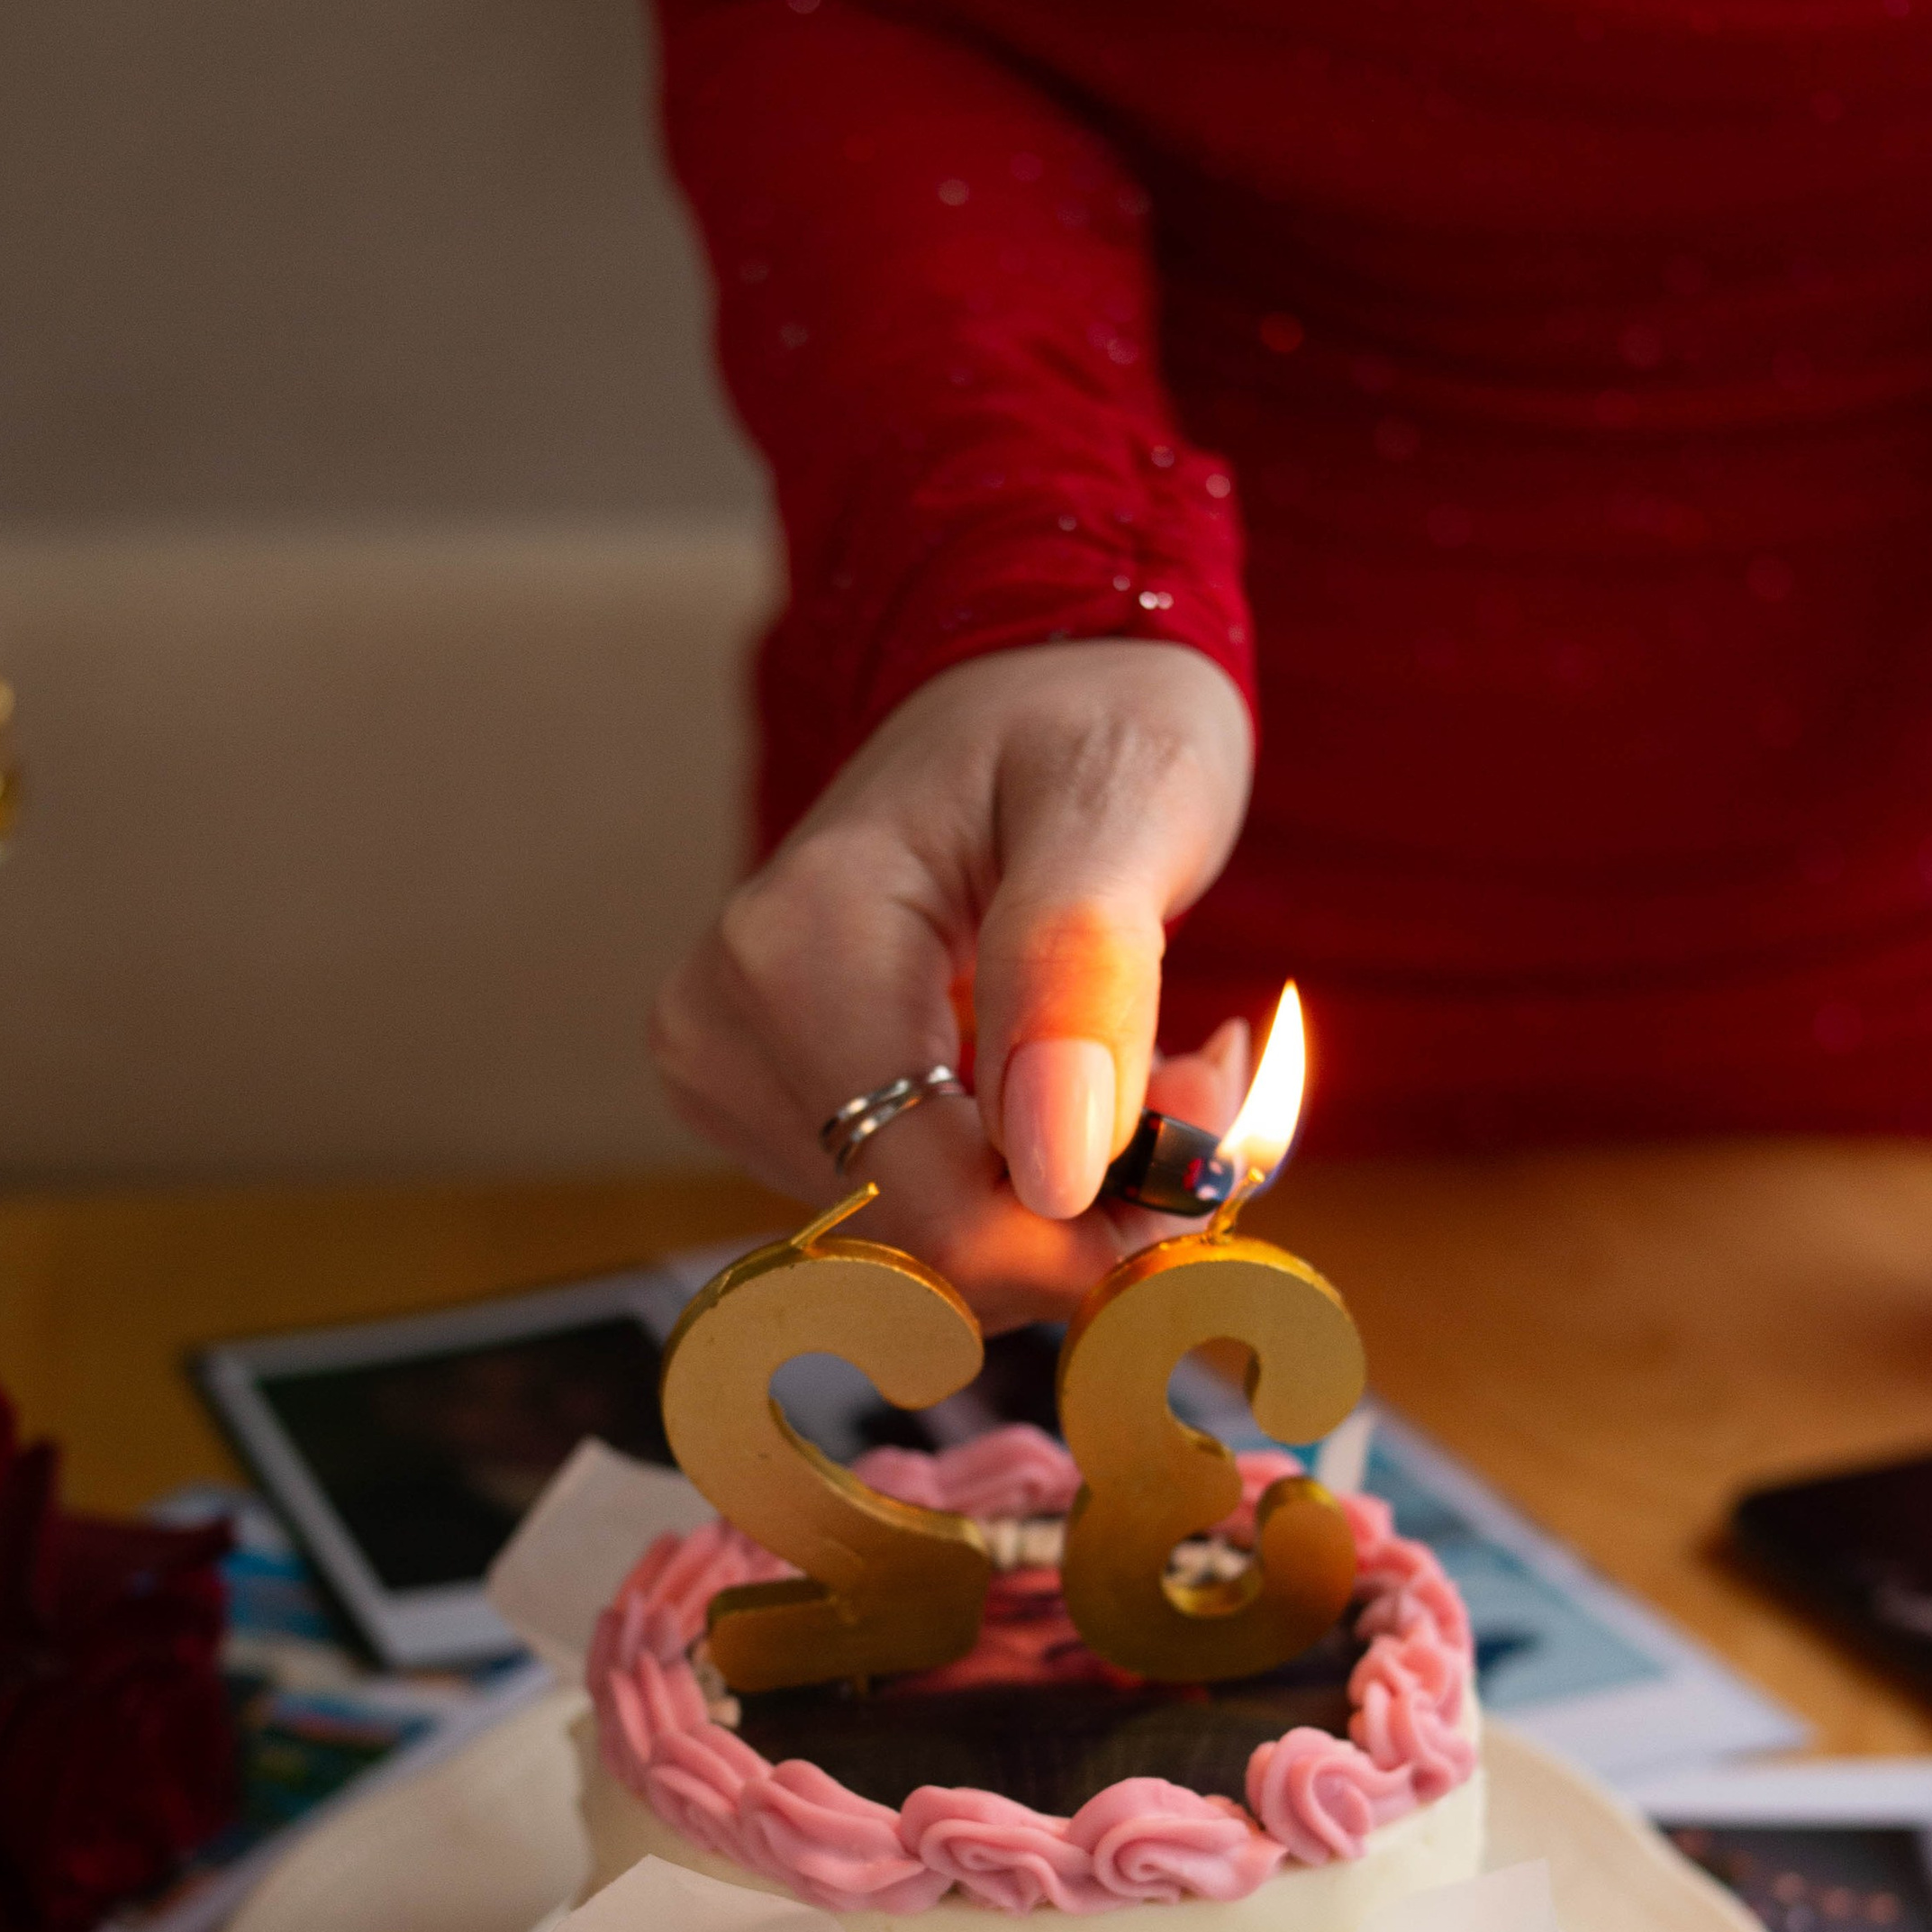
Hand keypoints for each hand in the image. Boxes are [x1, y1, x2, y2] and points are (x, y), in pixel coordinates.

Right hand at [649, 639, 1254, 1325]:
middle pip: (930, 1241)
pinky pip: (909, 1210)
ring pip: (928, 1241)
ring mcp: (728, 1071)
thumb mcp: (1128, 800)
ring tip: (1123, 1056)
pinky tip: (1052, 1077)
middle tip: (1188, 1082)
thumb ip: (1085, 975)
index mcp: (799, 948)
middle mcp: (728, 1023)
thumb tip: (1053, 1174)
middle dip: (1086, 1202)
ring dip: (1063, 1189)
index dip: (1091, 1232)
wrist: (1027, 689)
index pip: (939, 1211)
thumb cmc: (1089, 723)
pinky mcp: (756, 1108)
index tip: (1203, 1144)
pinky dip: (1015, 1176)